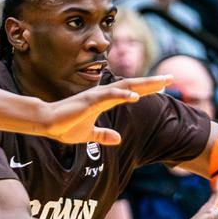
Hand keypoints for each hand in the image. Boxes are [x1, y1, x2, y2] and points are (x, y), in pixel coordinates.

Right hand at [35, 74, 167, 145]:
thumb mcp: (89, 135)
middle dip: (152, 83)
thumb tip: (118, 139)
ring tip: (160, 83)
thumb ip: (103, 135)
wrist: (46, 124)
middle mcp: (103, 95)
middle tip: (171, 78)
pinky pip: (108, 97)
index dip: (148, 88)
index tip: (164, 85)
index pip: (131, 92)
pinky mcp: (88, 102)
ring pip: (124, 87)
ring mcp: (96, 97)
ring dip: (143, 85)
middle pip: (132, 86)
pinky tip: (135, 96)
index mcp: (104, 101)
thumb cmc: (65, 126)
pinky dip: (122, 95)